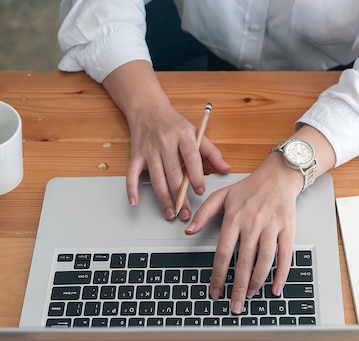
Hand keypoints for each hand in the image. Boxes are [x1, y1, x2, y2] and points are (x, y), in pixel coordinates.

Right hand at [126, 104, 228, 219]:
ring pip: (156, 178)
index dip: (196, 176)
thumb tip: (226, 169)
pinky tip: (134, 202)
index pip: (191, 158)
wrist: (148, 109)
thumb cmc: (174, 124)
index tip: (200, 191)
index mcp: (183, 136)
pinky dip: (131, 188)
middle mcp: (165, 142)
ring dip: (163, 198)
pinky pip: (132, 174)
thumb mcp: (196, 133)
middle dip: (180, 196)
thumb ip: (212, 152)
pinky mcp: (136, 155)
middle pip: (173, 173)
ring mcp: (149, 150)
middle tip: (186, 213)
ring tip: (170, 214)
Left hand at [185, 153, 303, 314]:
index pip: (223, 253)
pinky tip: (275, 288)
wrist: (278, 175)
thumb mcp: (221, 195)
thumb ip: (203, 213)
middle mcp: (252, 224)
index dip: (218, 275)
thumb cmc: (250, 187)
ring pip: (264, 261)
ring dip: (257, 282)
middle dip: (238, 287)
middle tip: (235, 305)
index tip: (215, 291)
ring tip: (251, 296)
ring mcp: (271, 227)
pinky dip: (281, 274)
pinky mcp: (288, 229)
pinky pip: (285, 255)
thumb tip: (188, 231)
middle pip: (243, 262)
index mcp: (234, 218)